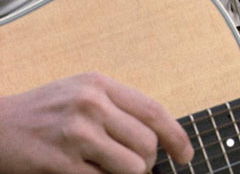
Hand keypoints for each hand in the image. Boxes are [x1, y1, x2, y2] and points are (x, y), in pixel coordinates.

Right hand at [0, 72, 192, 172]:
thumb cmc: (42, 113)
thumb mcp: (81, 94)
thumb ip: (117, 107)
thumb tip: (158, 135)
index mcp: (100, 84)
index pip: (154, 111)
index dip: (177, 136)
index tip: (186, 154)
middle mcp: (91, 104)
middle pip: (147, 143)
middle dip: (149, 162)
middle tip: (137, 167)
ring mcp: (76, 133)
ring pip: (132, 167)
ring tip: (111, 170)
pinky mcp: (60, 162)